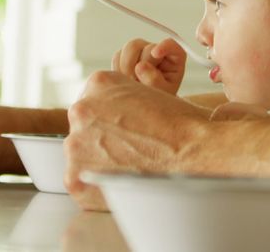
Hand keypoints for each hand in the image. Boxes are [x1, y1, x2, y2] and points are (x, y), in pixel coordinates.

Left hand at [64, 71, 212, 209]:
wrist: (194, 151)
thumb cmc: (181, 124)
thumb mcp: (148, 91)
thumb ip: (121, 99)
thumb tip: (110, 116)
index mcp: (99, 83)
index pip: (92, 102)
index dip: (109, 118)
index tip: (124, 130)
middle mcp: (81, 110)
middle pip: (84, 127)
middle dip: (101, 138)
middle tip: (129, 150)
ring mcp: (76, 144)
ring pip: (81, 154)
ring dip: (98, 161)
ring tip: (129, 168)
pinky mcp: (75, 176)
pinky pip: (80, 182)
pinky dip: (96, 187)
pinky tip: (121, 182)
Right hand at [111, 38, 186, 94]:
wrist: (149, 104)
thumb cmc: (161, 97)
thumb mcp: (163, 93)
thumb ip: (155, 80)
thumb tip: (140, 66)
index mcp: (173, 57)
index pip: (170, 44)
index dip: (163, 46)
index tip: (156, 54)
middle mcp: (156, 50)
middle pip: (142, 45)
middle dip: (136, 63)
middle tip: (136, 81)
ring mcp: (141, 51)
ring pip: (128, 49)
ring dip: (126, 67)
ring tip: (132, 83)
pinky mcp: (127, 56)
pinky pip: (118, 57)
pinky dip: (119, 70)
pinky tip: (127, 81)